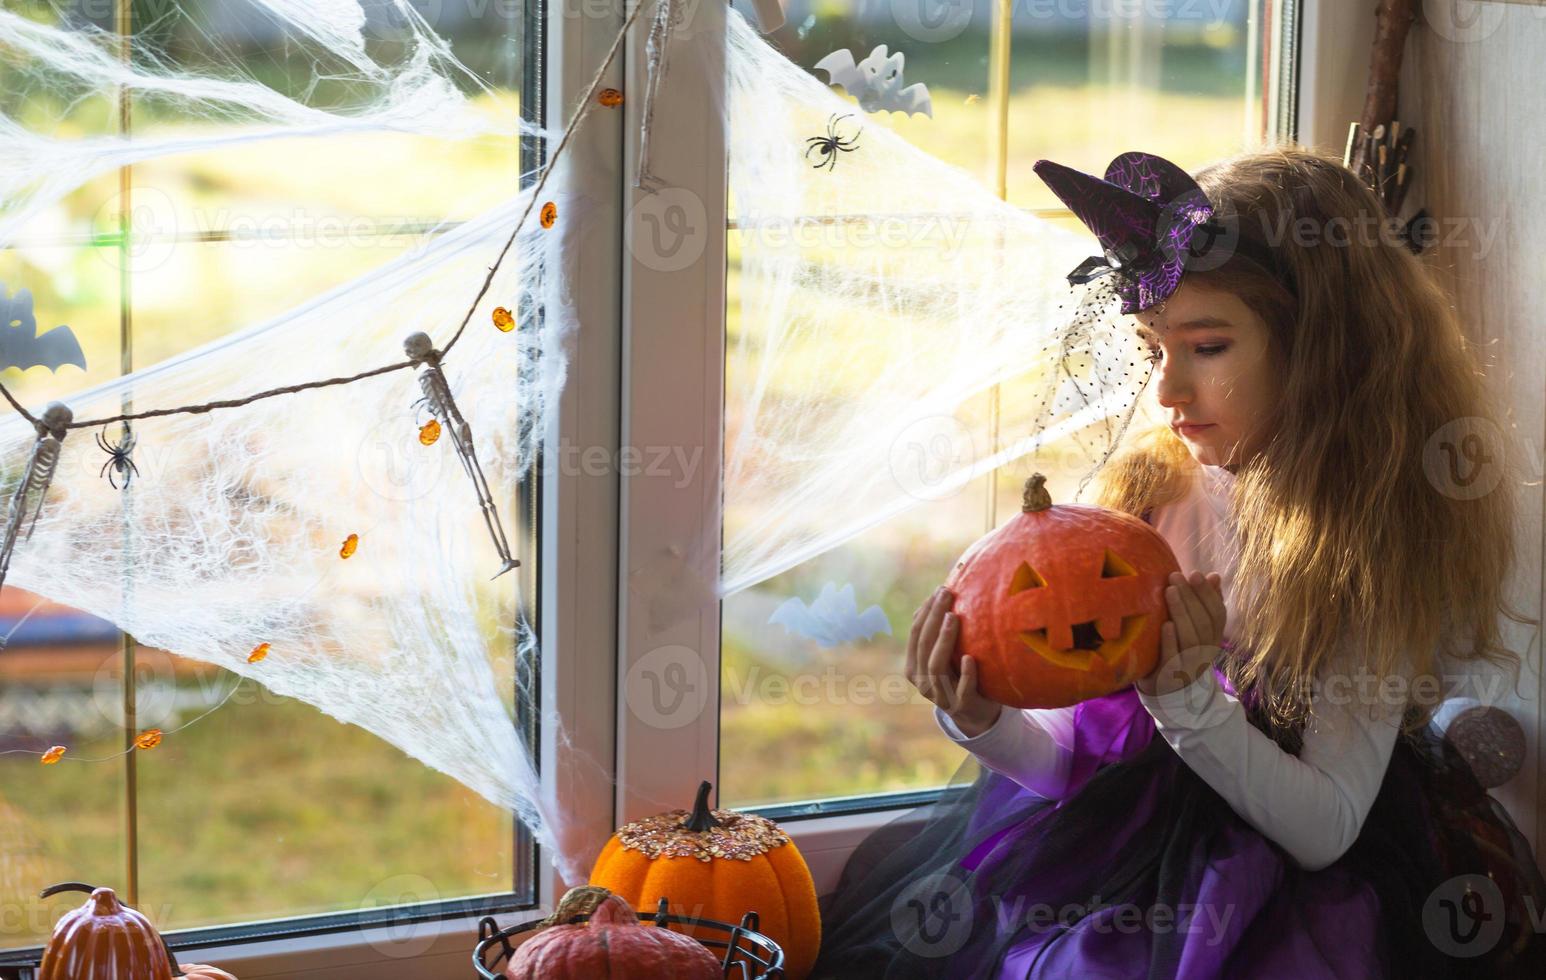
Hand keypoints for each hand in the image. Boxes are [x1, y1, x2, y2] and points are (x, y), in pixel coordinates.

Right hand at [906, 585, 1001, 737]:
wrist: (976, 714)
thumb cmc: (960, 675)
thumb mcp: (946, 655)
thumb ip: (939, 633)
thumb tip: (941, 593)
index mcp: (914, 667)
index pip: (915, 634)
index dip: (925, 611)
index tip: (939, 590)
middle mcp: (923, 682)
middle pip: (924, 645)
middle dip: (934, 617)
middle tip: (947, 594)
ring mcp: (941, 696)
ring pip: (936, 665)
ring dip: (944, 640)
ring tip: (954, 617)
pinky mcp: (962, 705)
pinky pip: (962, 689)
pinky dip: (966, 673)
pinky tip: (971, 657)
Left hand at [1136, 570, 1225, 697]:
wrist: (1168, 691)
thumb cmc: (1179, 650)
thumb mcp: (1194, 628)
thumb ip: (1204, 604)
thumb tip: (1214, 576)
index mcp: (1214, 638)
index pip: (1217, 614)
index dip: (1208, 594)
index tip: (1195, 573)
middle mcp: (1206, 651)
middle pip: (1203, 622)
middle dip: (1191, 597)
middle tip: (1176, 576)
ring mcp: (1190, 665)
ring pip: (1191, 638)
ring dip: (1181, 612)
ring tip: (1170, 591)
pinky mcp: (1172, 676)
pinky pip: (1173, 658)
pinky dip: (1170, 641)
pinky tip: (1165, 624)